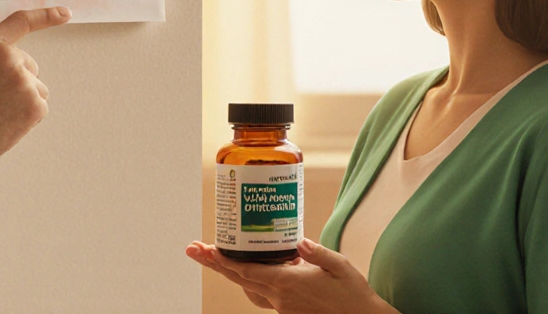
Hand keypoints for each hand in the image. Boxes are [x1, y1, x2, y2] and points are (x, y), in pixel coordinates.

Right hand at [0, 7, 70, 200]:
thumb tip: (14, 69)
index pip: (21, 22)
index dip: (46, 16)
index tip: (65, 13)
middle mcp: (7, 56)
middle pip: (30, 68)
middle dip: (16, 85)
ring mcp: (23, 79)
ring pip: (36, 90)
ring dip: (21, 104)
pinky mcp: (34, 104)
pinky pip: (39, 110)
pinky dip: (25, 121)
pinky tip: (2, 127)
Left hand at [186, 239, 395, 313]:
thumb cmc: (352, 293)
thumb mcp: (339, 265)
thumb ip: (316, 253)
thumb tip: (298, 241)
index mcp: (288, 283)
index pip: (246, 270)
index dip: (222, 260)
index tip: (204, 249)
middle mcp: (279, 297)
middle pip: (239, 278)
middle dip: (215, 264)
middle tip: (194, 250)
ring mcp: (282, 307)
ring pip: (248, 288)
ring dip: (231, 273)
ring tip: (215, 258)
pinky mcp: (288, 312)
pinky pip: (262, 295)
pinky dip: (251, 281)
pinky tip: (251, 269)